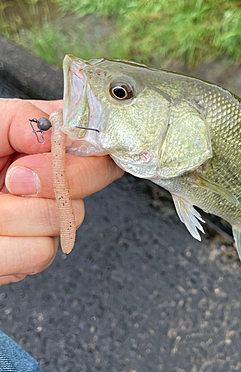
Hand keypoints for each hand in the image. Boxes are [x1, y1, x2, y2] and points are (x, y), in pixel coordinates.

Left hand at [0, 99, 123, 285]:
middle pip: (93, 183)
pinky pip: (37, 254)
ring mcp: (44, 219)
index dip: (88, 151)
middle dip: (50, 181)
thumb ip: (20, 117)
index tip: (49, 154)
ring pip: (64, 222)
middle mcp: (52, 180)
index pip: (100, 145)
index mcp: (45, 143)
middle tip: (10, 178)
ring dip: (14, 216)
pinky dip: (4, 248)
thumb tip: (55, 136)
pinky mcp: (28, 253)